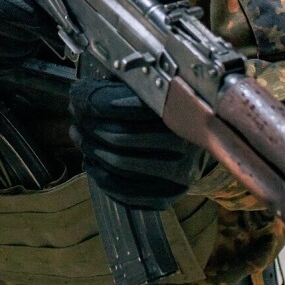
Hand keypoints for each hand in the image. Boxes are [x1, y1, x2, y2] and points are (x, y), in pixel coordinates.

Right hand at [0, 0, 49, 78]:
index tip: (47, 18)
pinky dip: (9, 63)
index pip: (15, 0)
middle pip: (15, 27)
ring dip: (25, 49)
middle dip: (34, 32)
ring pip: (8, 50)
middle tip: (44, 33)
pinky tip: (13, 56)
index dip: (36, 13)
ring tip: (30, 44)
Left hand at [68, 78, 211, 208]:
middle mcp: (185, 145)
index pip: (130, 108)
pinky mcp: (169, 195)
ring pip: (121, 165)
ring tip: (81, 140)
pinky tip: (92, 165)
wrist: (208, 141)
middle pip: (122, 138)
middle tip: (76, 122)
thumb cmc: (167, 111)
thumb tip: (80, 95)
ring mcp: (179, 174)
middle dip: (90, 129)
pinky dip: (102, 179)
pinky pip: (127, 193)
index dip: (98, 105)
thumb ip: (123, 89)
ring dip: (92, 152)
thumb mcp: (150, 91)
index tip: (80, 100)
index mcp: (182, 112)